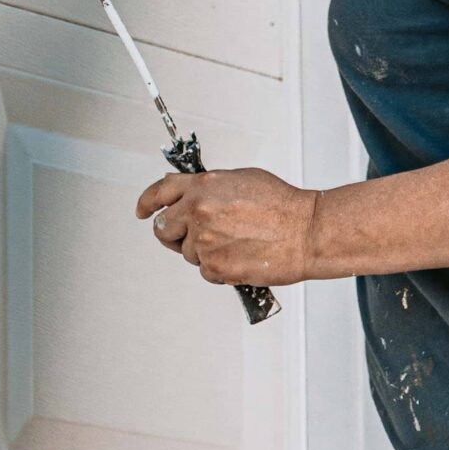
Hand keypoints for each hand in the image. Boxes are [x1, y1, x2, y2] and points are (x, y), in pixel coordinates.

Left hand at [136, 166, 320, 285]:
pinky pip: (204, 270)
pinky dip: (218, 267)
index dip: (147, 203)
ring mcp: (204, 241)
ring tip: (234, 242)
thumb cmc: (281, 205)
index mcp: (203, 186)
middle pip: (163, 228)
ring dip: (202, 250)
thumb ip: (208, 186)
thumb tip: (189, 192)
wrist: (305, 231)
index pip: (159, 193)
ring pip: (186, 252)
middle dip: (173, 233)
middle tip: (192, 235)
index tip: (143, 211)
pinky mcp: (214, 267)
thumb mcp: (239, 179)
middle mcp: (198, 212)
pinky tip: (239, 254)